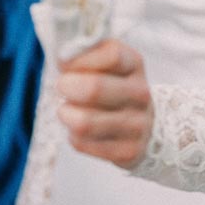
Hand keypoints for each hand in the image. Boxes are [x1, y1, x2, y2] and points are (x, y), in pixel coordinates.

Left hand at [57, 39, 153, 168]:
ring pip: (85, 123)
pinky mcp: (127, 152)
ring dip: (66, 114)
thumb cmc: (112, 85)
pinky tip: (79, 130)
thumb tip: (63, 56)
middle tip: (61, 86)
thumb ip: (85, 52)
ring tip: (66, 110)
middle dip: (67, 86)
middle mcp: (140, 94)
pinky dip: (73, 135)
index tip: (64, 62)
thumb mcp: (104, 61)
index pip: (111, 56)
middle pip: (95, 89)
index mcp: (134, 64)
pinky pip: (83, 143)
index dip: (80, 59)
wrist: (143, 124)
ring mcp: (137, 125)